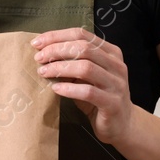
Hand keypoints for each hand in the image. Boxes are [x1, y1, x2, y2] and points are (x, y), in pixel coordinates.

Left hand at [31, 27, 136, 146]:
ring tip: (44, 73)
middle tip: (39, 58)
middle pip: (83, 48)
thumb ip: (72, 63)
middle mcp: (116, 65)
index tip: (37, 43)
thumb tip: (44, 54)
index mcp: (111, 53)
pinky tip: (56, 88)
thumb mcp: (86, 77)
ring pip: (86, 68)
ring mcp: (116, 84)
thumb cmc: (99, 98)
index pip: (82, 35)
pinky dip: (69, 88)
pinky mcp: (112, 103)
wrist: (121, 124)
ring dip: (60, 68)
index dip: (57, 36)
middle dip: (57, 50)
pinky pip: (88, 92)